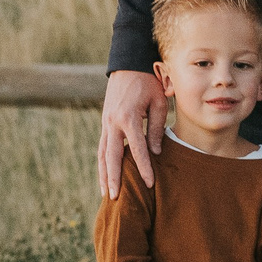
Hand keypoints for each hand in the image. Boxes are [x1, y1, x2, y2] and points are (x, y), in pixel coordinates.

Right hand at [98, 68, 167, 197]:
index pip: (137, 149)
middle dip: (113, 178)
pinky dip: (103, 163)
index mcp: (128, 117)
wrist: (129, 63)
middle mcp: (112, 122)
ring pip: (102, 154)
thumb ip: (157, 128)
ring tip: (106, 194)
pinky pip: (102, 147)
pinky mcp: (105, 122)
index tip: (150, 183)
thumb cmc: (149, 82)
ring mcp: (106, 122)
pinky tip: (105, 176)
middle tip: (115, 198)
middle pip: (111, 156)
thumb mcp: (159, 102)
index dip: (144, 167)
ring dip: (103, 174)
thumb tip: (155, 152)